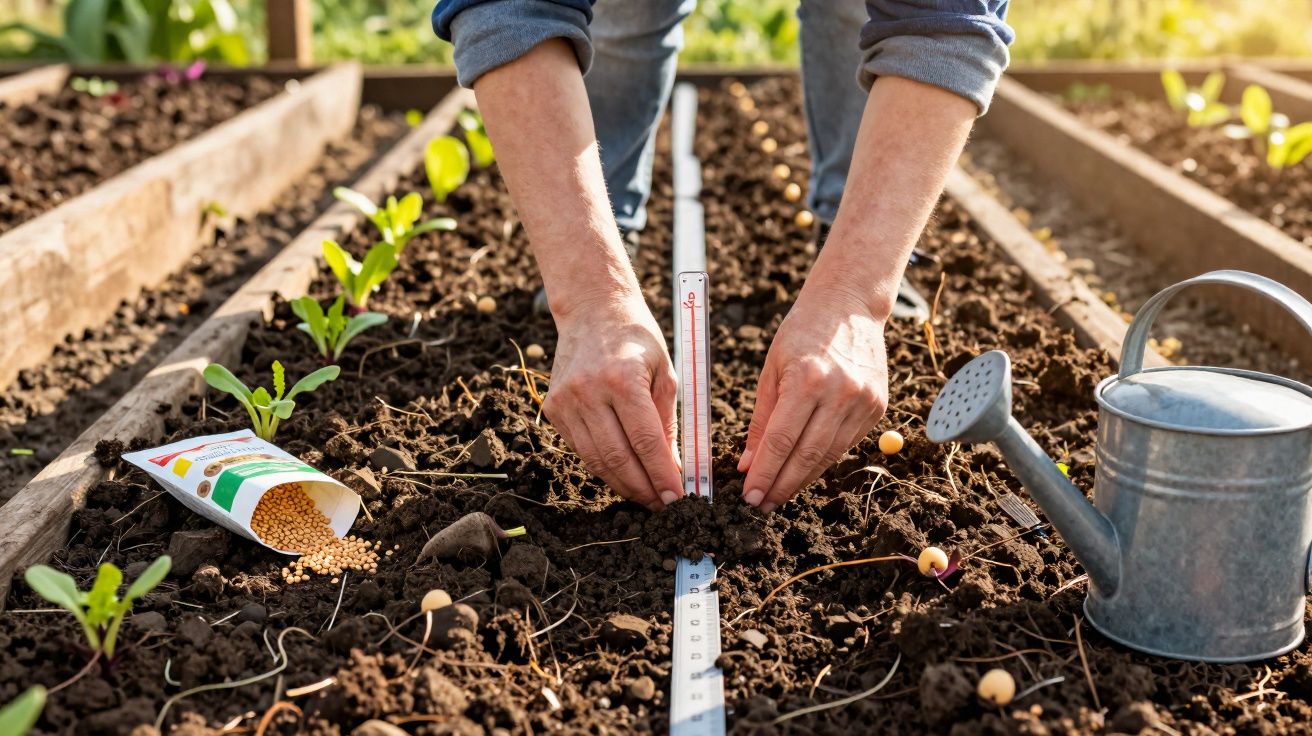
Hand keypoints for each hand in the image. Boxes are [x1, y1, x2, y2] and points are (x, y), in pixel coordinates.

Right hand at [543, 291, 682, 510]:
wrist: (592, 310)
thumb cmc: (636, 338)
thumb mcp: (665, 372)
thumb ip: (668, 421)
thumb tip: (674, 469)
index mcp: (622, 379)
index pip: (644, 441)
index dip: (662, 475)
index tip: (677, 497)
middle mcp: (589, 391)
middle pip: (617, 457)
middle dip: (643, 488)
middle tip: (663, 505)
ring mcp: (566, 401)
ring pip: (595, 460)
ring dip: (623, 484)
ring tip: (645, 496)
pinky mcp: (553, 408)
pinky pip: (581, 449)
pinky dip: (603, 467)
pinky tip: (622, 473)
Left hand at [739, 285, 888, 512]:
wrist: (850, 305)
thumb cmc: (802, 332)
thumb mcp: (771, 369)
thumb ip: (761, 420)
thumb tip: (747, 464)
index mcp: (807, 379)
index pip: (782, 441)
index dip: (765, 473)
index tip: (749, 495)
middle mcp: (840, 393)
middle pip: (807, 456)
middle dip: (781, 486)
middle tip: (761, 504)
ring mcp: (863, 401)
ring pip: (829, 456)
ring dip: (801, 480)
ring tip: (778, 494)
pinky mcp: (877, 407)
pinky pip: (845, 444)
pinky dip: (822, 461)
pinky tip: (803, 471)